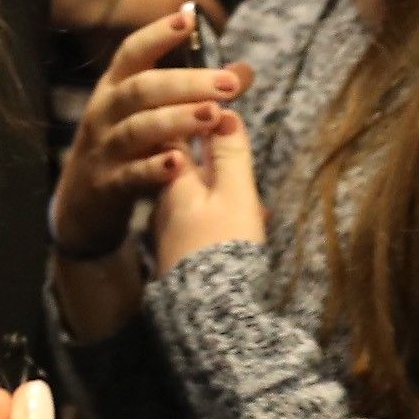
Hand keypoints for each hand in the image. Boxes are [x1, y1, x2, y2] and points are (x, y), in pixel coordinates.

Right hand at [53, 8, 250, 260]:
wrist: (81, 201)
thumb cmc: (126, 146)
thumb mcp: (151, 113)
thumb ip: (195, 92)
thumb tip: (243, 72)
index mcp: (115, 87)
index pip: (133, 52)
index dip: (159, 34)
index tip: (188, 19)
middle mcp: (105, 112)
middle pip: (141, 89)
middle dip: (186, 83)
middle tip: (229, 84)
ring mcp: (104, 148)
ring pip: (137, 129)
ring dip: (176, 120)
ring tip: (212, 115)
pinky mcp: (108, 184)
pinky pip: (130, 174)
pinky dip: (154, 168)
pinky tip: (178, 163)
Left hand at [152, 104, 263, 274]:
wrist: (208, 315)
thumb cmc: (222, 250)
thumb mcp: (234, 196)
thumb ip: (230, 156)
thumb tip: (225, 114)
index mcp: (174, 181)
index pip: (176, 132)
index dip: (197, 113)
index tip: (220, 103)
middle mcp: (164, 203)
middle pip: (184, 163)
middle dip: (213, 153)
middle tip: (241, 146)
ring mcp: (170, 231)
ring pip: (196, 194)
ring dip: (222, 187)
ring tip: (254, 197)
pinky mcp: (180, 255)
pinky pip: (200, 221)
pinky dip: (222, 214)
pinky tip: (247, 224)